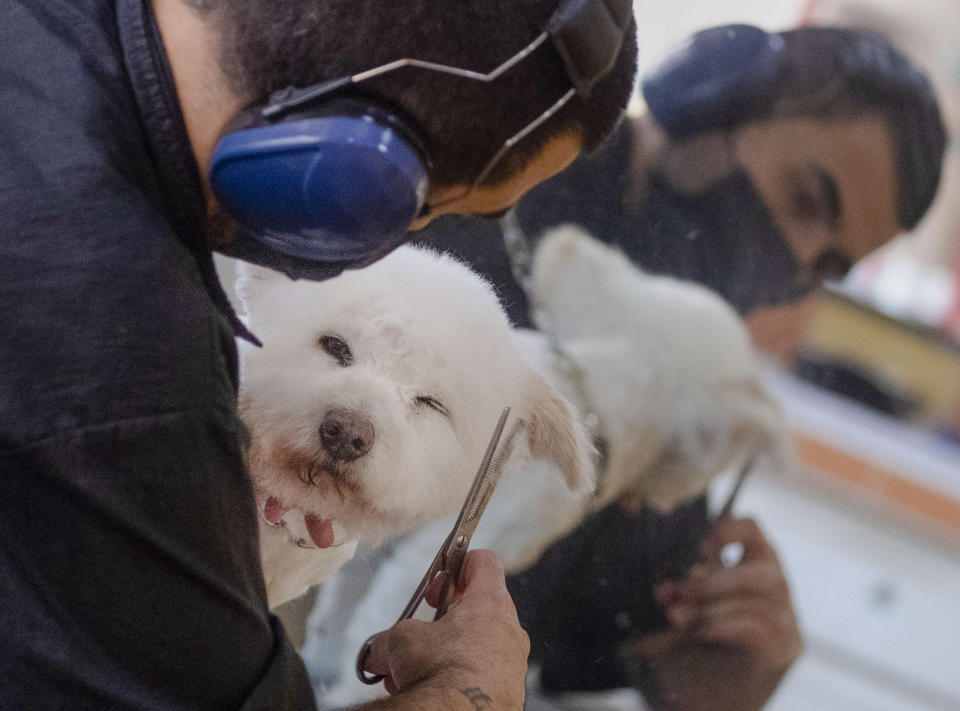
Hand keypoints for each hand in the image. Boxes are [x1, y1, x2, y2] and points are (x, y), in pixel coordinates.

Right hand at [359, 550, 529, 709]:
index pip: (484, 561)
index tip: (439, 582)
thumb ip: (387, 639)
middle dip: (443, 619)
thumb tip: (374, 652)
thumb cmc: (441, 673)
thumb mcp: (400, 641)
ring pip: (477, 646)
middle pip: (479, 607)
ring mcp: (513, 664)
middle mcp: (510, 630)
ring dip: (445, 653)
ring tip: (412, 672)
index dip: (458, 563)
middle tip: (422, 630)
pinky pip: (481, 675)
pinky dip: (456, 678)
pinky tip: (430, 690)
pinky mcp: (508, 693)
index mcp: (490, 603)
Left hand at [623, 518, 801, 710]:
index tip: (698, 551)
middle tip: (678, 592)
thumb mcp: (676, 609)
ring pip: (761, 596)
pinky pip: (759, 627)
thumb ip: (674, 591)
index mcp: (750, 568)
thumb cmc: (689, 651)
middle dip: (714, 578)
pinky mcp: (783, 652)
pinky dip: (723, 624)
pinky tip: (699, 631)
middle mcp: (776, 592)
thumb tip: (664, 584)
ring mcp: (786, 623)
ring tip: (678, 617)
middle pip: (763, 568)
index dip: (725, 530)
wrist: (701, 704)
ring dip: (712, 604)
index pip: (751, 529)